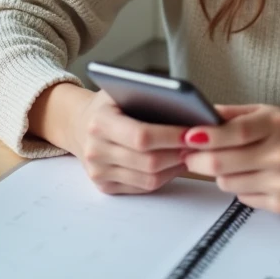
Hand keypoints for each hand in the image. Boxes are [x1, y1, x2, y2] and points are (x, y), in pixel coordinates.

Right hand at [69, 90, 189, 194]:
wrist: (78, 125)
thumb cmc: (109, 105)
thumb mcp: (122, 91)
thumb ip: (150, 96)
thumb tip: (191, 107)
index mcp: (99, 122)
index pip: (141, 136)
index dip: (170, 136)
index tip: (193, 132)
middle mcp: (95, 150)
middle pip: (148, 161)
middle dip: (179, 154)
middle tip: (201, 145)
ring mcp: (98, 172)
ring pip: (149, 179)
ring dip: (175, 168)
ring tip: (192, 154)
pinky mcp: (104, 187)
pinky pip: (142, 188)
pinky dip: (164, 177)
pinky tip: (175, 164)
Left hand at [182, 105, 279, 213]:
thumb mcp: (270, 113)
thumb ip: (234, 115)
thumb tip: (197, 117)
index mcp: (276, 125)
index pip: (232, 133)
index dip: (203, 137)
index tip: (185, 136)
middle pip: (220, 163)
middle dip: (196, 160)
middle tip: (189, 154)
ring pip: (226, 183)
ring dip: (220, 174)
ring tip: (231, 163)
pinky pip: (243, 198)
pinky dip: (240, 187)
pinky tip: (253, 176)